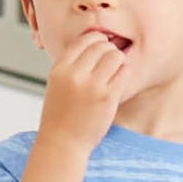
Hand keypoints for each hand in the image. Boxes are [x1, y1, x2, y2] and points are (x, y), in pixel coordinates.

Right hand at [38, 32, 127, 154]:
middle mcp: (75, 74)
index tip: (102, 44)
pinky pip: (124, 74)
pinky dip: (125, 71)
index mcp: (60, 68)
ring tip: (118, 66)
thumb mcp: (57, 84)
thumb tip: (90, 50)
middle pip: (100, 46)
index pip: (82, 41)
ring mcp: (93, 86)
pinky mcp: (108, 98)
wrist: (63, 142)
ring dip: (119, 58)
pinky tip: (123, 76)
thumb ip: (70, 67)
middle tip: (113, 55)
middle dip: (109, 48)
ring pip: (114, 56)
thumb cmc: (60, 116)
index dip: (96, 39)